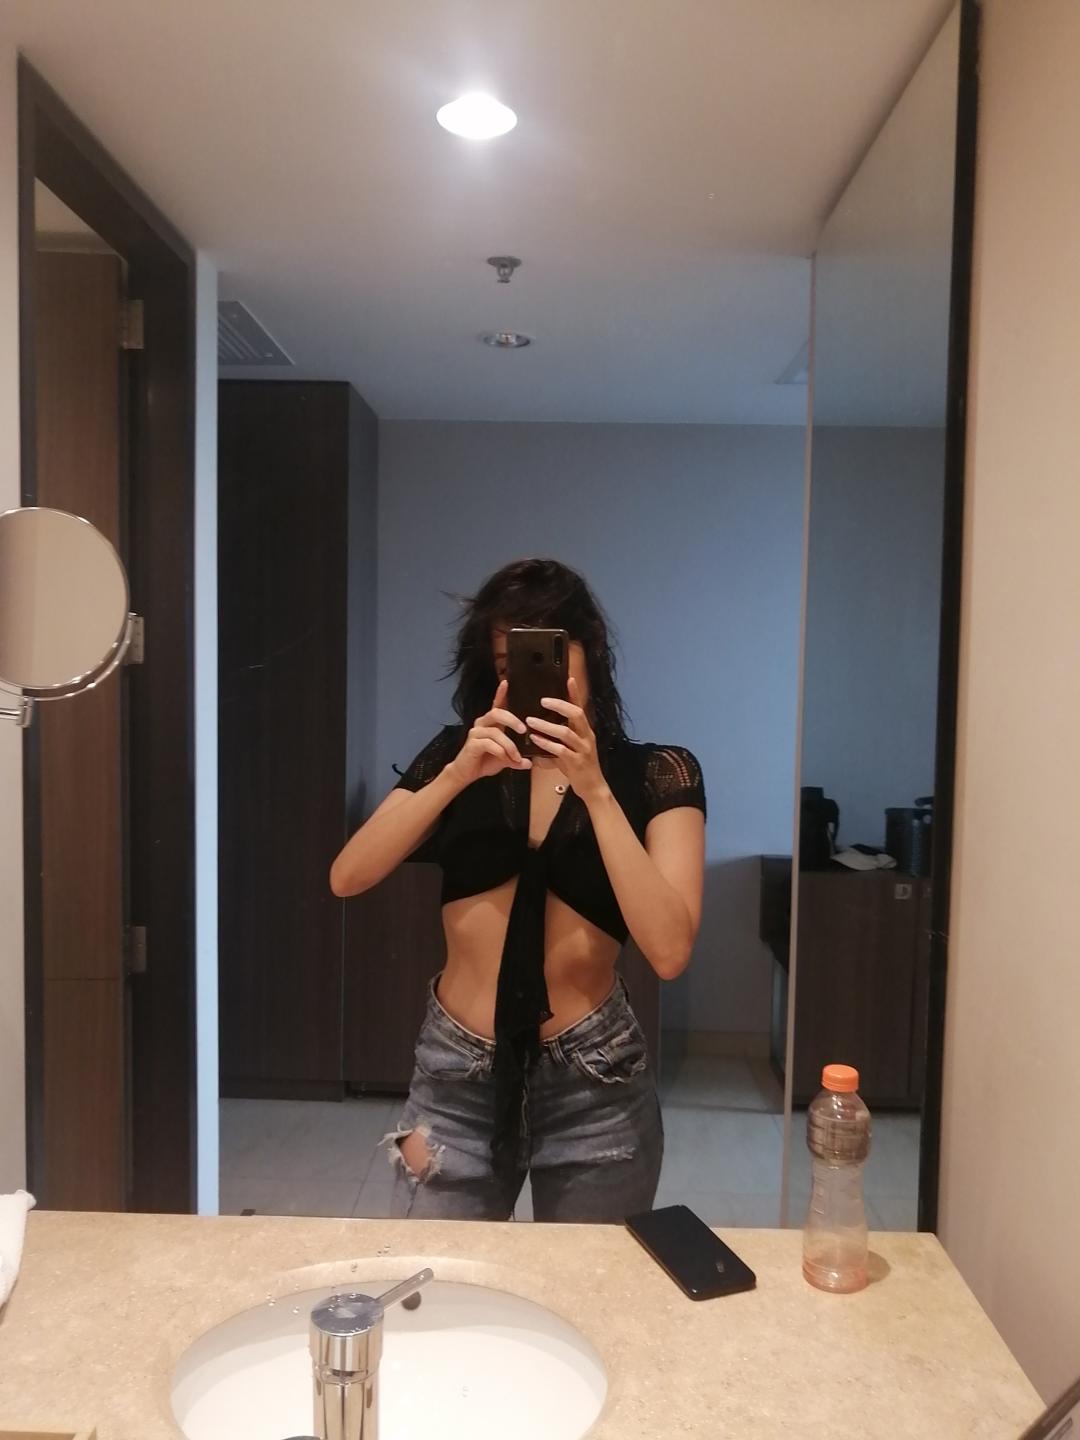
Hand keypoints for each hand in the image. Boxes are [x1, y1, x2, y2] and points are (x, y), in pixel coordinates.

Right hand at [446, 680, 531, 786]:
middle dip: (512, 720)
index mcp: (491, 724)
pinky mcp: (472, 743)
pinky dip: (500, 752)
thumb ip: (516, 759)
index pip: (496, 705)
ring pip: (496, 732)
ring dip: (509, 746)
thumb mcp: (505, 760)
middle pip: (497, 713)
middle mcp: (482, 724)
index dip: (500, 693)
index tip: (506, 682)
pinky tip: (505, 759)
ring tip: (516, 757)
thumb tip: (530, 763)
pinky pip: (489, 744)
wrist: (466, 774)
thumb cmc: (485, 762)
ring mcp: (476, 733)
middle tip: (523, 730)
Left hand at [526, 676, 608, 803]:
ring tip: (530, 721)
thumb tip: (539, 730)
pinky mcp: (576, 762)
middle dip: (559, 705)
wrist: (592, 788)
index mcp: (586, 731)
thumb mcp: (570, 749)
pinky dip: (546, 743)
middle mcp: (587, 737)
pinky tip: (535, 739)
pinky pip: (560, 750)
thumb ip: (558, 739)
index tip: (569, 678)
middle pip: (576, 714)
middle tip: (542, 701)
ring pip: (565, 732)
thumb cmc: (579, 767)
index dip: (575, 693)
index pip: (581, 708)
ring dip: (546, 726)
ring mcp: (583, 749)